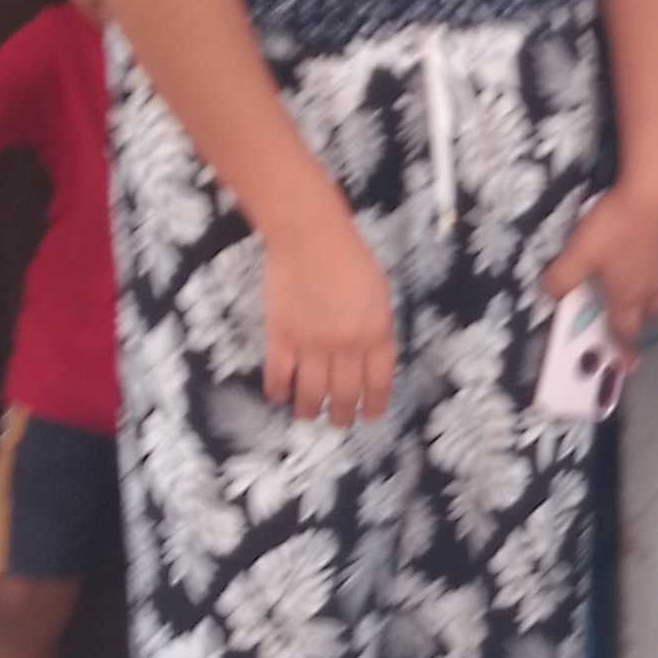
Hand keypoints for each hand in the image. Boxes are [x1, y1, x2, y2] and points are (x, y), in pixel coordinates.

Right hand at [263, 198, 394, 422]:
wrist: (309, 236)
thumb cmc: (348, 256)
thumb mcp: (378, 293)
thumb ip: (377, 327)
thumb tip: (372, 357)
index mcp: (376, 332)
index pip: (378, 382)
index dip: (374, 404)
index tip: (370, 415)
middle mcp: (346, 345)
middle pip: (345, 394)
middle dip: (342, 414)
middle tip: (338, 421)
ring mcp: (312, 343)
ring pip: (311, 393)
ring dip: (310, 410)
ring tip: (308, 415)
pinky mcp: (281, 336)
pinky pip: (279, 375)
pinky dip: (279, 391)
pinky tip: (280, 396)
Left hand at [541, 179, 657, 354]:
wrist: (656, 193)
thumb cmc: (615, 227)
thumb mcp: (578, 253)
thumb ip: (561, 278)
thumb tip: (549, 294)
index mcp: (626, 296)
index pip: (625, 331)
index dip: (624, 349)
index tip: (628, 364)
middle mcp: (651, 287)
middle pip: (649, 314)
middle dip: (639, 318)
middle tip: (628, 313)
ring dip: (650, 290)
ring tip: (638, 278)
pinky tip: (649, 246)